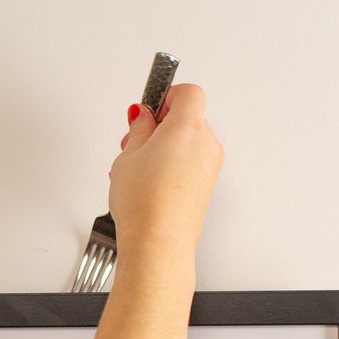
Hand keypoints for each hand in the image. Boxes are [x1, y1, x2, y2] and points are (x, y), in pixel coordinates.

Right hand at [108, 83, 223, 253]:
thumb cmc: (144, 206)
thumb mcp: (128, 156)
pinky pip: (192, 163)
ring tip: (140, 166)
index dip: (165, 95)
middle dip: (162, 123)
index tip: (148, 106)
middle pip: (189, 117)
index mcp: (188, 129)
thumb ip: (140, 128)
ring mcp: (210, 168)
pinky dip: (174, 164)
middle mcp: (206, 145)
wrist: (158, 246)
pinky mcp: (207, 187)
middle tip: (137, 138)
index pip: (188, 92)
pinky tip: (151, 181)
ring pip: (190, 142)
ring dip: (167, 146)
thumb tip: (144, 117)